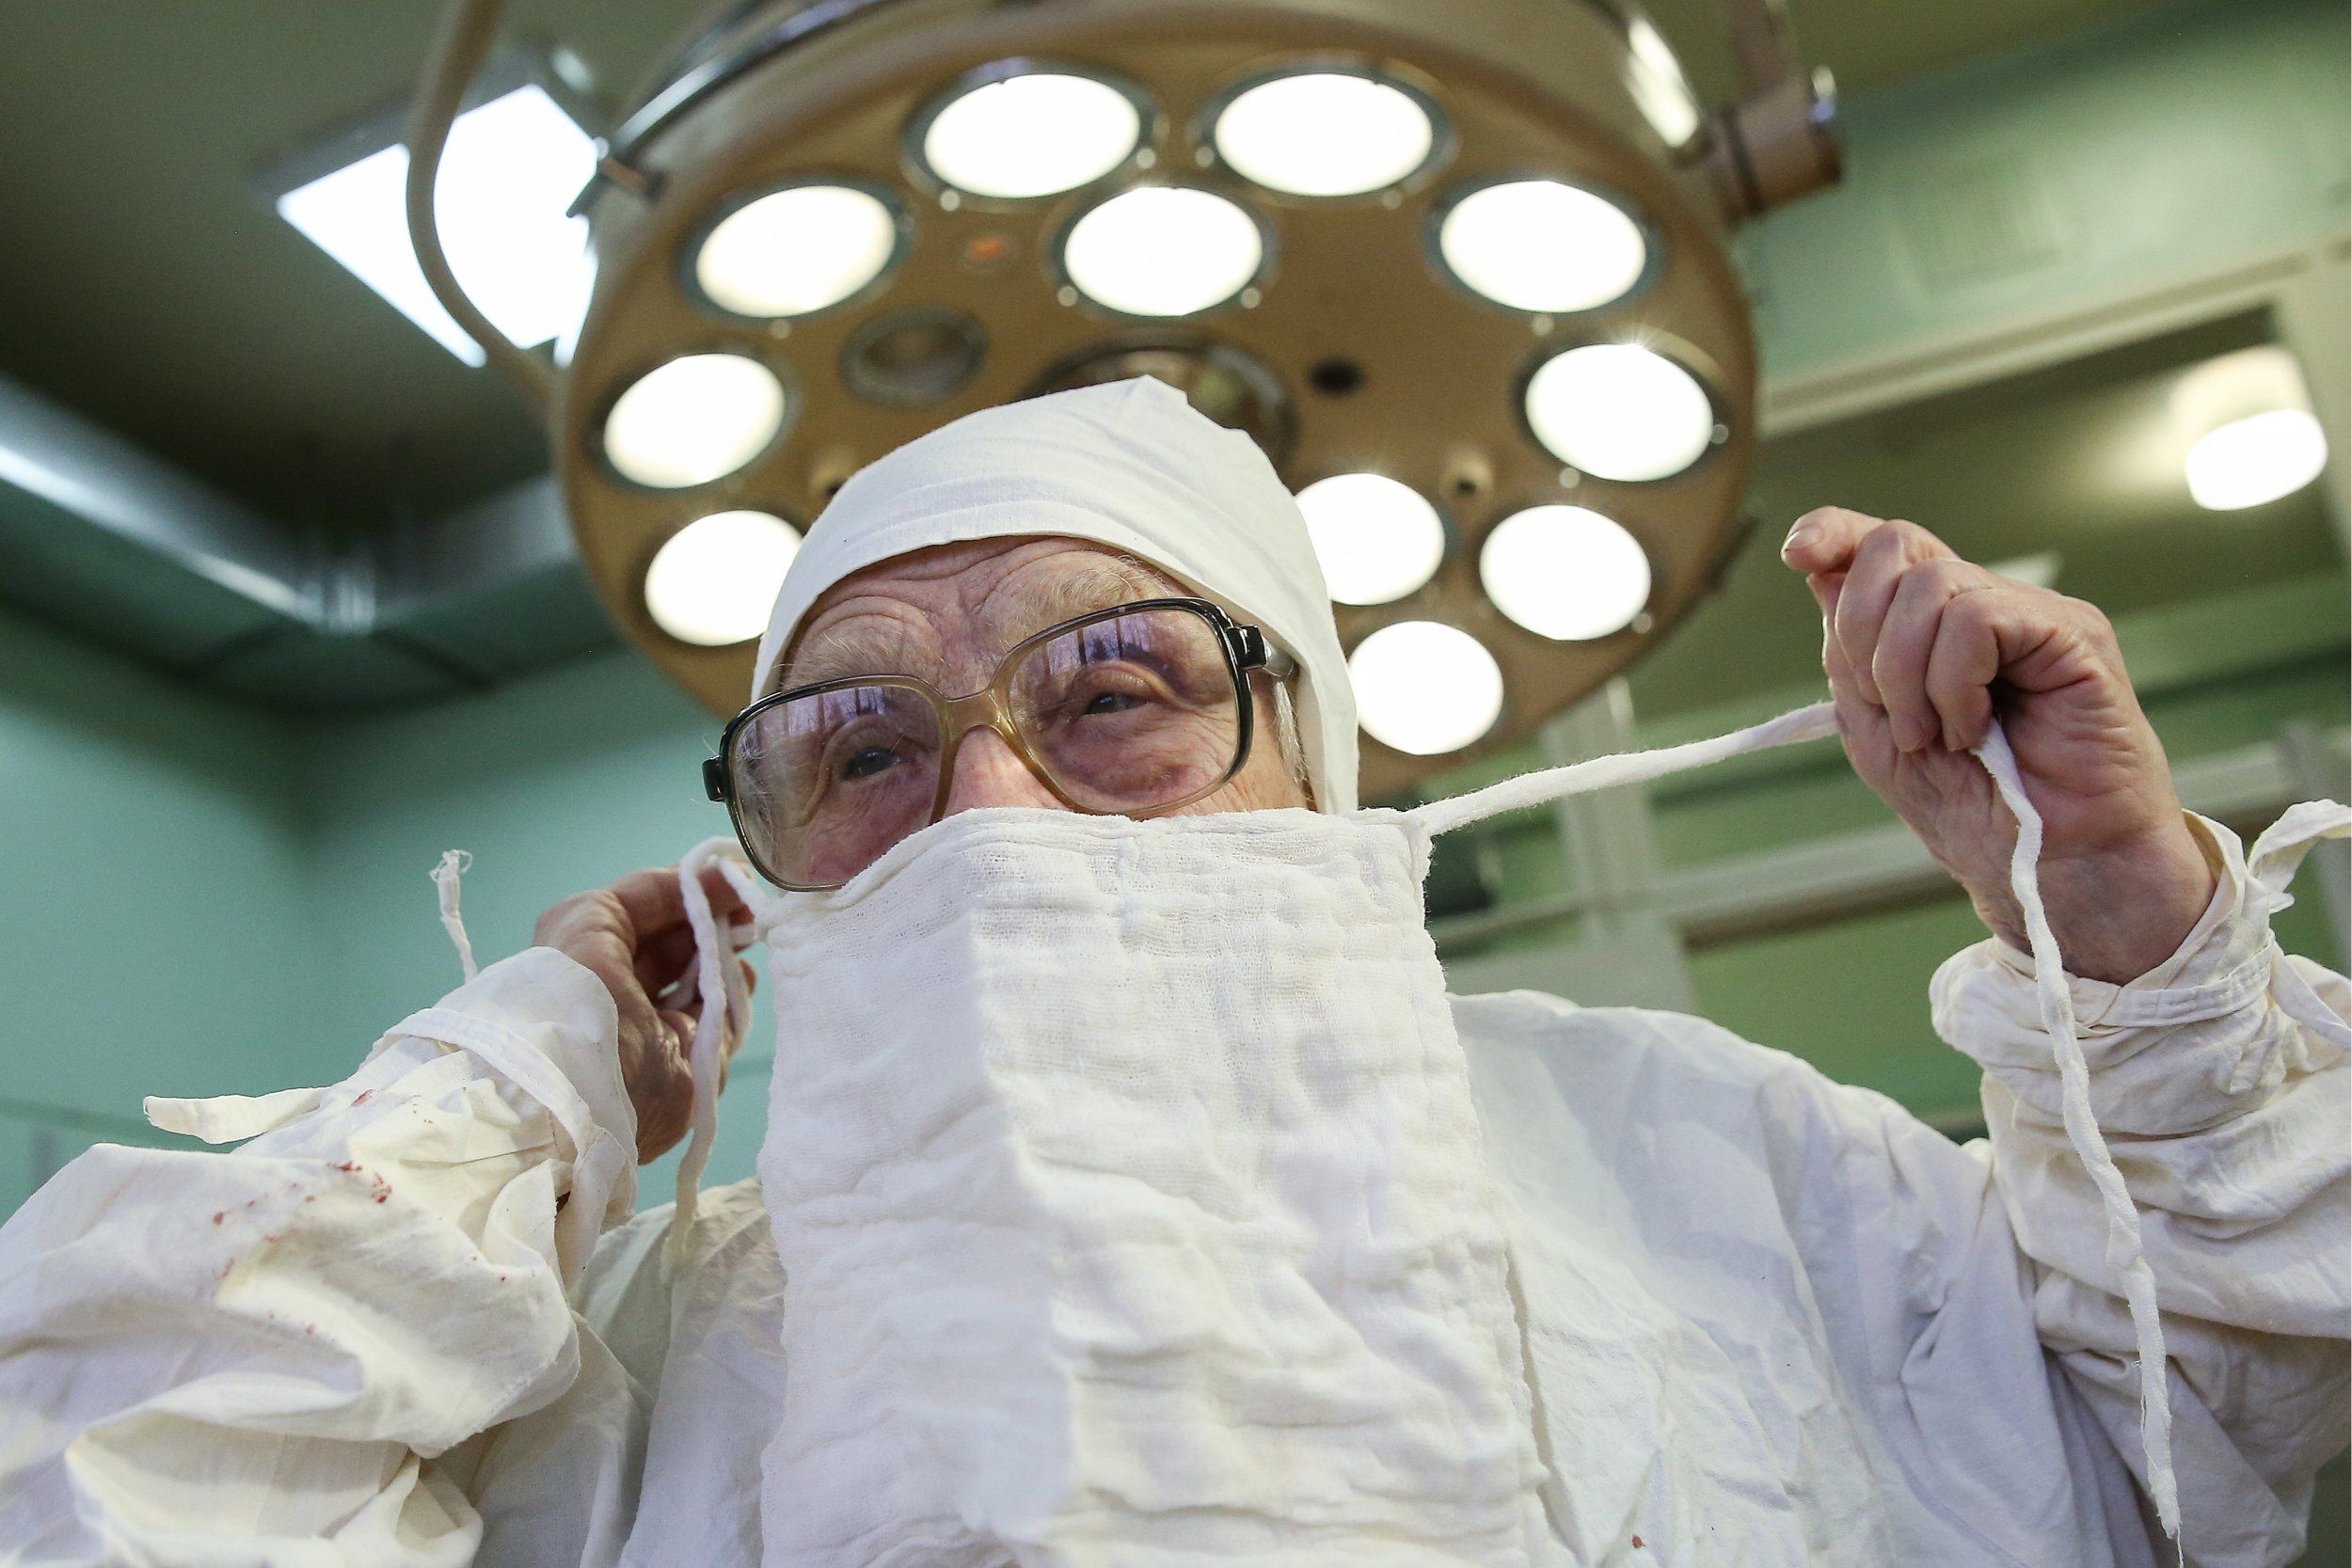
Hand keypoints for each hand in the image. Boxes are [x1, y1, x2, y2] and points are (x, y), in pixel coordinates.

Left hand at [534, 866, 756, 1163]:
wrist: (580, 1094)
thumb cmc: (577, 993)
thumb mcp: (585, 919)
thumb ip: (642, 892)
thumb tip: (702, 878)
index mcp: (589, 954)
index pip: (646, 910)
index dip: (688, 890)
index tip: (731, 877)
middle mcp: (622, 991)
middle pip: (679, 943)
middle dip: (713, 921)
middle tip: (747, 909)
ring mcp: (656, 1030)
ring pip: (705, 982)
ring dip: (726, 959)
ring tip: (745, 943)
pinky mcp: (687, 1066)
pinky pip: (722, 1025)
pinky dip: (736, 1002)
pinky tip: (741, 983)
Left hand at [1780, 508, 2215, 982]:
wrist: (2047, 867)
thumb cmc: (1975, 810)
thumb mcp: (1879, 734)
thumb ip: (1849, 658)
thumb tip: (1821, 572)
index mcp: (1934, 625)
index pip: (1878, 544)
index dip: (1833, 533)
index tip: (1797, 554)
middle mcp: (1984, 605)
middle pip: (1894, 547)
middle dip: (1862, 633)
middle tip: (1892, 714)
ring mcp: (2031, 614)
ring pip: (1931, 587)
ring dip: (1908, 676)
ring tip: (1937, 736)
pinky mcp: (2072, 632)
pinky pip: (1978, 619)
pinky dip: (1953, 682)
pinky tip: (1974, 728)